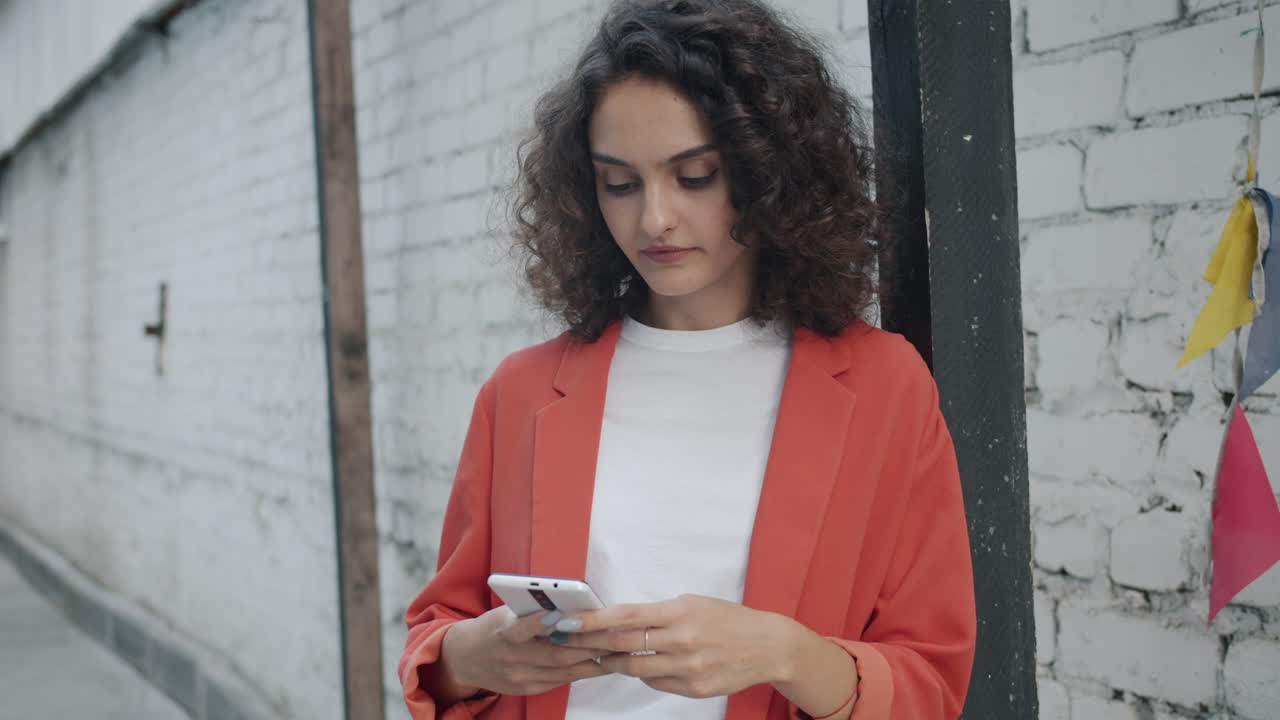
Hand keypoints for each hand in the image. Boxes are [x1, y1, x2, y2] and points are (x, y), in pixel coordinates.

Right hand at [441, 605, 614, 697]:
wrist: (466, 659)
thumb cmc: (492, 628)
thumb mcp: (504, 613)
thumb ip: (531, 610)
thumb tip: (567, 603)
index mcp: (503, 633)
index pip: (521, 629)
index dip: (540, 623)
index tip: (559, 614)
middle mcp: (512, 658)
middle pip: (555, 654)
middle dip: (588, 644)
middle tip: (615, 635)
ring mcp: (520, 677)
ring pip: (563, 670)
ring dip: (593, 660)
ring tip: (617, 650)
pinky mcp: (528, 689)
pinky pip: (561, 682)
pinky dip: (582, 671)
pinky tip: (601, 663)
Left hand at [555, 594, 788, 698]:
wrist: (767, 646)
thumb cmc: (727, 618)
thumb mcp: (693, 603)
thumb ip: (659, 613)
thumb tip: (621, 621)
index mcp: (679, 612)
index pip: (627, 616)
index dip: (594, 620)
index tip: (570, 621)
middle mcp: (682, 640)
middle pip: (624, 644)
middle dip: (592, 643)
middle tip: (571, 641)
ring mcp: (688, 668)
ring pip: (635, 669)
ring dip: (615, 662)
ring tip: (606, 654)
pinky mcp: (693, 688)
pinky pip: (656, 684)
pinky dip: (646, 675)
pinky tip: (647, 666)